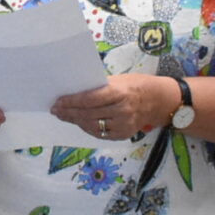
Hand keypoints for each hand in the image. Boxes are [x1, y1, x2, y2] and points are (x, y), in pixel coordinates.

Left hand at [51, 74, 174, 141]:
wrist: (159, 100)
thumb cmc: (135, 85)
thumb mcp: (118, 80)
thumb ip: (99, 87)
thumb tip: (73, 92)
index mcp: (119, 93)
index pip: (89, 99)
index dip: (71, 102)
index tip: (58, 102)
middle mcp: (122, 110)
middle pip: (88, 114)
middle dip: (69, 113)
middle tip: (56, 111)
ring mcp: (124, 125)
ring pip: (93, 126)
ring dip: (76, 121)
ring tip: (65, 116)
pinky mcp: (124, 135)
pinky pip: (101, 134)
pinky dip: (88, 128)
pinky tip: (80, 122)